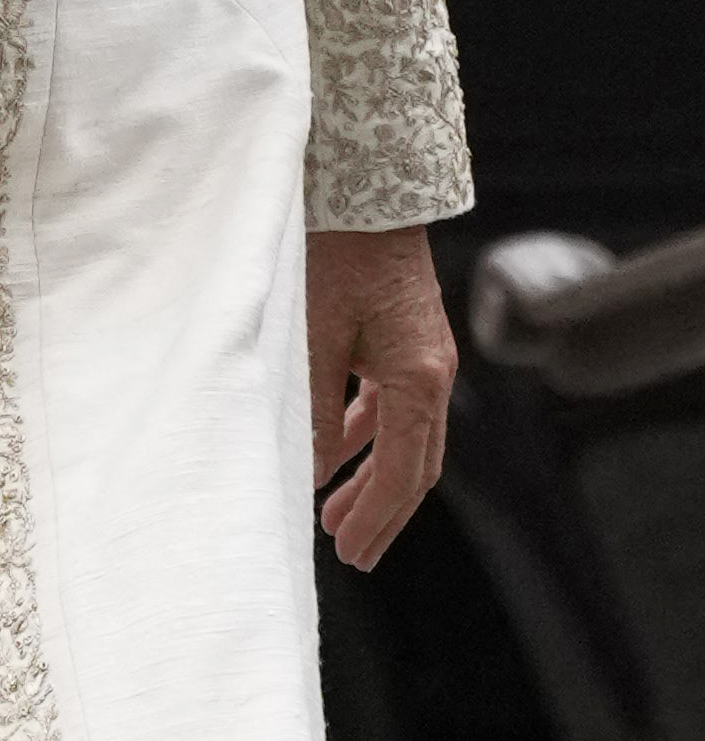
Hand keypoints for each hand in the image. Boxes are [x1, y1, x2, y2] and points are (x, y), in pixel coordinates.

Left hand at [307, 224, 453, 568]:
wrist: (362, 187)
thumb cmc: (330, 252)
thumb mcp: (311, 332)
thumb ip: (312, 403)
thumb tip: (309, 468)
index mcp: (418, 376)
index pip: (403, 470)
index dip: (376, 516)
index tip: (350, 552)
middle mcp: (431, 371)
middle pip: (414, 463)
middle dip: (381, 511)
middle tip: (350, 553)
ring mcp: (422, 355)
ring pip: (404, 437)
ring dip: (371, 476)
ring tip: (334, 514)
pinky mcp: (403, 338)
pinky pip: (390, 404)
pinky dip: (366, 434)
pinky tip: (336, 450)